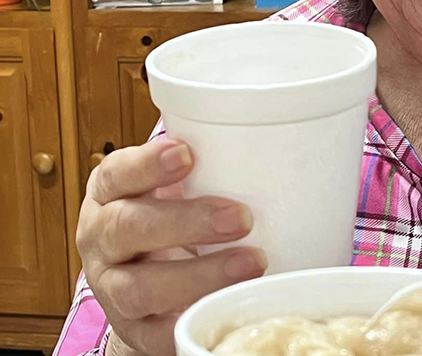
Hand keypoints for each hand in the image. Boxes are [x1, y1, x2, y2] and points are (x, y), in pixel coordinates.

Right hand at [77, 137, 266, 355]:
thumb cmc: (168, 208)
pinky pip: (155, 334)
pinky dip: (190, 320)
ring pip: (140, 287)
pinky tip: (224, 306)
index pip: (118, 173)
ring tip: (250, 263)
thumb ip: (203, 162)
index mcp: (111, 190)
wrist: (142, 270)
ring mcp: (111, 286)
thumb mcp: (174, 180)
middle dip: (187, 222)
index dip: (147, 164)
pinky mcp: (132, 328)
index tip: (187, 155)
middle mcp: (101, 236)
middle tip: (240, 218)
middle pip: (128, 227)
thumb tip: (264, 143)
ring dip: (198, 276)